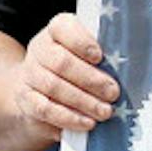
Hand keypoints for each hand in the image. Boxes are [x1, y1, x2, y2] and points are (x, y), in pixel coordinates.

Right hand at [13, 12, 120, 140]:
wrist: (39, 88)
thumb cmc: (76, 67)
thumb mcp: (87, 55)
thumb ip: (101, 58)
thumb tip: (124, 71)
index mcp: (57, 30)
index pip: (63, 28)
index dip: (81, 42)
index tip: (99, 57)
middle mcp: (40, 48)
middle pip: (61, 62)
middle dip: (90, 79)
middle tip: (113, 93)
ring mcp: (30, 74)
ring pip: (54, 87)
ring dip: (83, 102)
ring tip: (105, 111)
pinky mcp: (26, 99)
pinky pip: (46, 109)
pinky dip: (69, 117)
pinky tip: (87, 123)